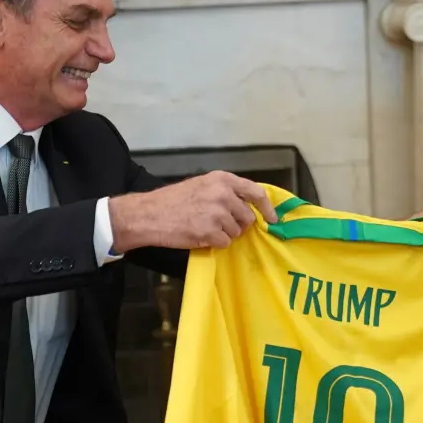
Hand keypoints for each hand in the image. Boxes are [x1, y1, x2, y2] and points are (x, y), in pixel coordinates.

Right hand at [108, 170, 277, 251]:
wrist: (150, 214)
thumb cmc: (174, 200)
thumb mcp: (202, 185)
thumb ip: (225, 192)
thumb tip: (249, 206)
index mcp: (222, 179)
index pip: (256, 192)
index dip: (267, 208)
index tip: (272, 219)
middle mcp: (223, 194)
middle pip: (248, 217)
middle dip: (238, 224)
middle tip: (220, 225)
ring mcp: (217, 213)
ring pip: (237, 232)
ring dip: (224, 234)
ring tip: (204, 227)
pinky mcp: (210, 231)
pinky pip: (225, 243)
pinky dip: (215, 243)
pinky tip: (200, 235)